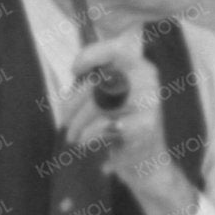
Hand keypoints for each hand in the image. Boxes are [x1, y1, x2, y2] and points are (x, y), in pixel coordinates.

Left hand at [60, 37, 163, 174]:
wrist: (149, 165)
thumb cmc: (123, 128)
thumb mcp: (111, 101)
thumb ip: (96, 85)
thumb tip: (74, 84)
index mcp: (141, 68)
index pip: (116, 50)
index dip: (91, 56)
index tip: (75, 71)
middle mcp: (149, 81)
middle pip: (99, 82)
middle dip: (74, 102)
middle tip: (64, 121)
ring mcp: (150, 104)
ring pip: (99, 105)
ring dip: (79, 124)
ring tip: (73, 136)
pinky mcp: (145, 128)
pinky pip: (104, 127)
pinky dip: (90, 137)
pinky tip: (87, 143)